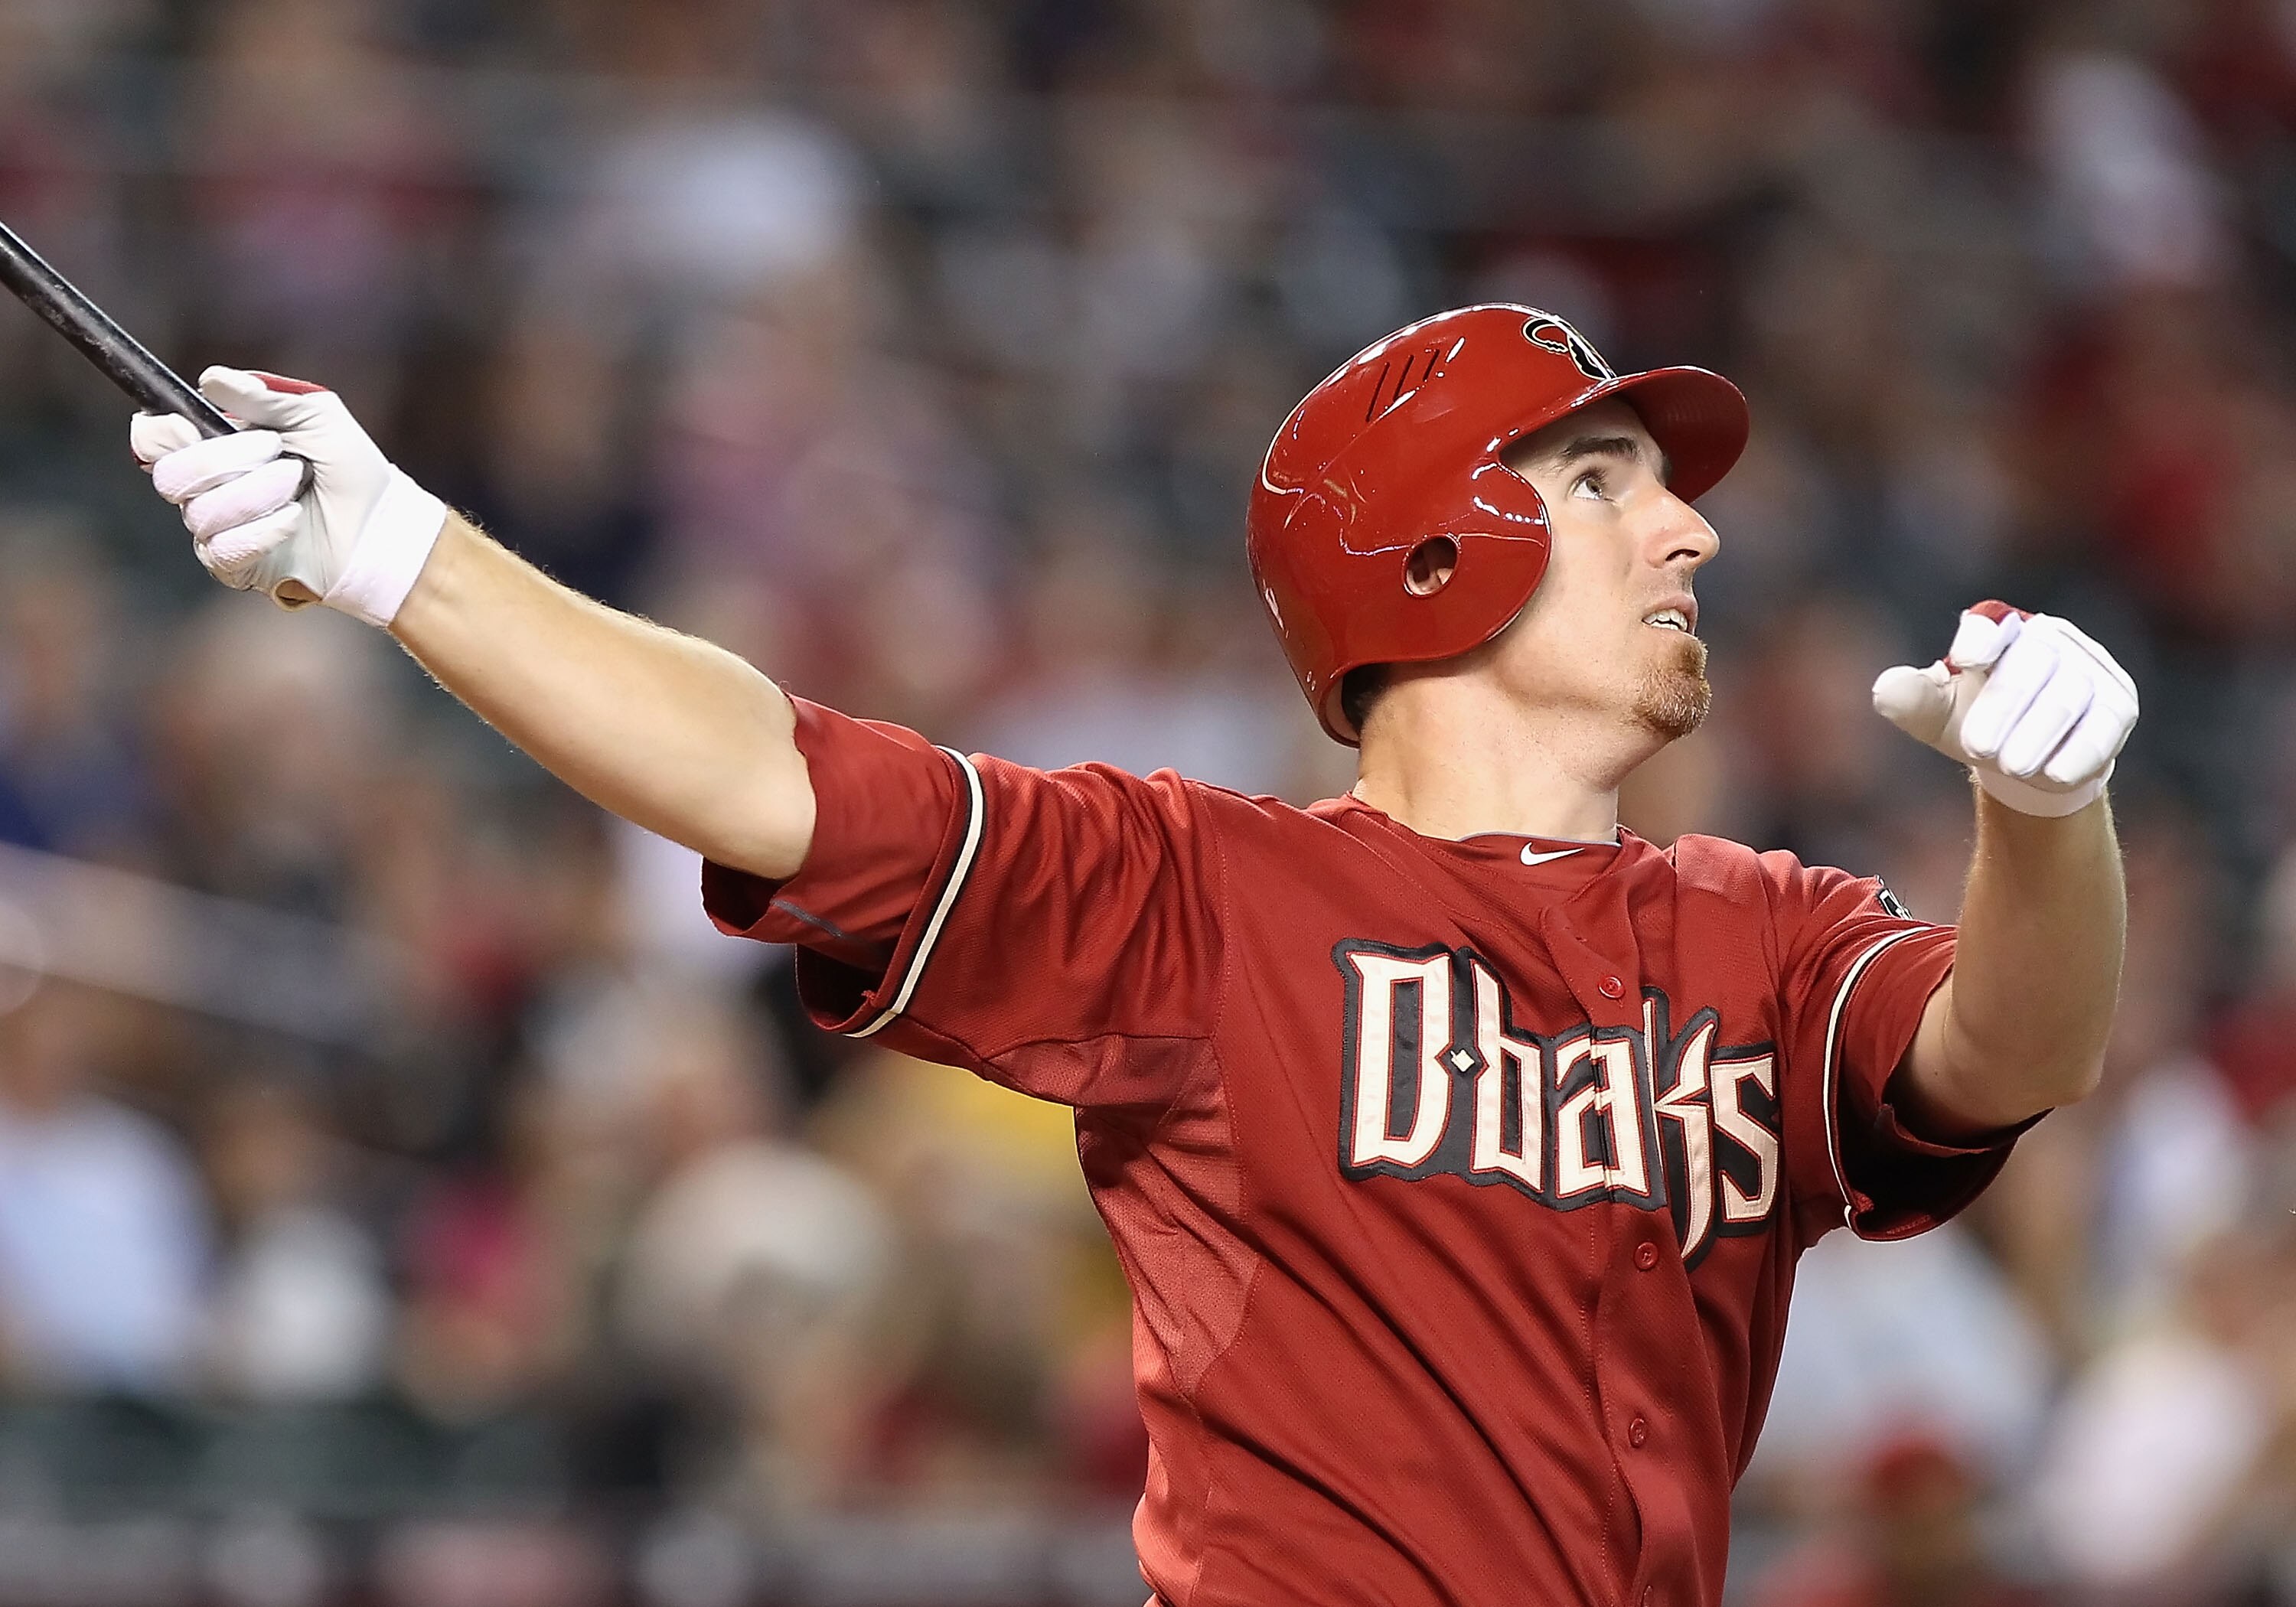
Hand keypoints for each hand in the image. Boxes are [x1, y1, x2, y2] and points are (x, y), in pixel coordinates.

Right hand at [130, 368, 445, 627]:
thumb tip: (211, 380)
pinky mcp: (234, 565)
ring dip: (257, 493)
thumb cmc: (349, 467)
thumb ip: (266, 397)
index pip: (151, 439)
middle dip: (226, 459)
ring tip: (296, 485)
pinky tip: (292, 520)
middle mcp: (204, 488)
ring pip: (202, 512)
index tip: (188, 428)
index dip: (160, 434)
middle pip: (171, 477)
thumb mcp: (318, 417)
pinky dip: (262, 530)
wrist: (381, 523)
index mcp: (212, 445)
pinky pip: (223, 549)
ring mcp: (215, 529)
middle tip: (276, 451)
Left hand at [1872, 601, 2137, 817]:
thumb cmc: (1975, 722)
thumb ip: (1911, 700)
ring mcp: (2091, 669)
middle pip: (2033, 664)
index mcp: (2002, 630)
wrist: (2025, 760)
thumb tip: (1886, 690)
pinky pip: (2103, 727)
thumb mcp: (1935, 715)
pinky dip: (2078, 753)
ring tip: (2010, 766)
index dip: (1982, 635)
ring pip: (2069, 696)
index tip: (1965, 658)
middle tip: (1979, 748)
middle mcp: (2052, 640)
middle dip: (2005, 706)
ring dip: (2037, 734)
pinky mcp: (2118, 705)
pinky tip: (2054, 775)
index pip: (1992, 622)